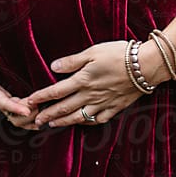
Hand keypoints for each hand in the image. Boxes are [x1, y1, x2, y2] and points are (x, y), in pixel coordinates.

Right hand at [0, 32, 35, 126]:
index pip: (1, 101)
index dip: (14, 107)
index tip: (27, 110)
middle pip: (11, 114)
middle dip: (26, 114)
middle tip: (43, 107)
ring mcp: (0, 99)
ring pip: (15, 116)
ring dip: (29, 118)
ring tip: (45, 115)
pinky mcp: (6, 97)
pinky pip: (18, 112)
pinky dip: (29, 116)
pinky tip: (42, 116)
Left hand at [24, 38, 160, 130]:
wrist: (146, 66)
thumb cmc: (119, 54)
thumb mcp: (93, 51)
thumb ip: (72, 61)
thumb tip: (54, 66)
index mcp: (82, 80)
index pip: (56, 91)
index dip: (41, 97)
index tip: (29, 102)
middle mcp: (90, 95)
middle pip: (64, 107)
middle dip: (48, 115)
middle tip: (35, 121)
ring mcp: (103, 103)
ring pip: (79, 117)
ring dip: (63, 121)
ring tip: (53, 124)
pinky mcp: (115, 107)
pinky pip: (98, 119)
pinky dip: (87, 123)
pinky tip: (82, 123)